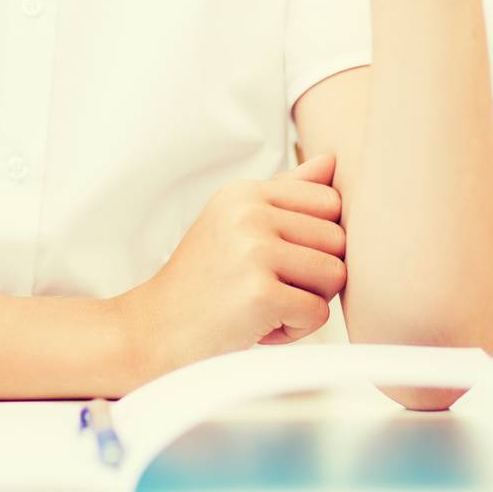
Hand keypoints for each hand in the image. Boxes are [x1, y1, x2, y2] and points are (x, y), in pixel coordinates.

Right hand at [112, 152, 346, 386]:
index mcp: (245, 192)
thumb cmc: (202, 278)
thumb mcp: (235, 221)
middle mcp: (249, 213)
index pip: (329, 201)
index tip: (284, 257)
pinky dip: (296, 329)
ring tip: (268, 304)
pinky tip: (261, 325)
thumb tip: (330, 161)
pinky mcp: (260, 294)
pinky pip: (319, 313)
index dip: (320, 238)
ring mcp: (254, 251)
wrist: (154, 328)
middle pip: (338, 240)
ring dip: (309, 302)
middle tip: (273, 286)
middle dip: (317, 274)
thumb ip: (286, 191)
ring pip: (335, 275)